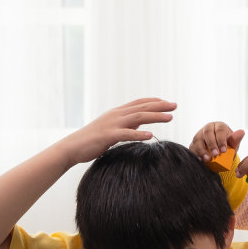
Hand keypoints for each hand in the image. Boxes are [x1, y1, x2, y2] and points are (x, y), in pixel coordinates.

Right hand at [57, 98, 176, 166]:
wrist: (72, 147)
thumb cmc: (93, 140)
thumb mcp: (112, 128)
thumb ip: (126, 124)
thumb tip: (142, 123)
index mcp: (117, 112)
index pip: (139, 103)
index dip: (154, 101)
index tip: (169, 102)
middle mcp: (116, 115)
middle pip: (142, 108)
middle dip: (160, 106)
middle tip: (175, 105)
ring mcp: (112, 124)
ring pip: (138, 117)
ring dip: (155, 116)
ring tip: (170, 117)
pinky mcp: (107, 136)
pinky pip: (126, 134)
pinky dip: (139, 134)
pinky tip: (150, 135)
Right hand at [191, 121, 244, 161]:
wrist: (219, 150)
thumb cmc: (228, 144)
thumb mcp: (233, 143)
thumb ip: (236, 139)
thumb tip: (241, 132)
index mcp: (219, 126)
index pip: (219, 130)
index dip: (221, 140)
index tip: (224, 150)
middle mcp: (208, 128)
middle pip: (207, 133)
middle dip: (211, 145)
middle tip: (216, 155)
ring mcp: (199, 134)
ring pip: (197, 139)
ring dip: (202, 150)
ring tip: (207, 159)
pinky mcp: (193, 142)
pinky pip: (192, 147)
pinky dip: (195, 153)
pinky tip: (200, 160)